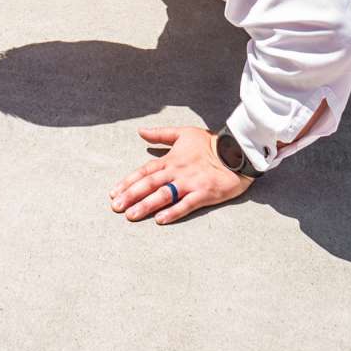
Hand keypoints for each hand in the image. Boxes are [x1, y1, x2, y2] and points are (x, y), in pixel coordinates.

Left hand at [110, 126, 252, 223]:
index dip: (128, 182)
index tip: (113, 193)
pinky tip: (160, 220)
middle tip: (116, 208)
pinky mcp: (204, 193)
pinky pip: (186, 204)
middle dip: (131, 196)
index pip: (144, 171)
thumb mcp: (183, 133)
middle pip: (149, 184)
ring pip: (163, 195)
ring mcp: (190, 183)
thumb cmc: (209, 143)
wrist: (236, 151)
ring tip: (131, 215)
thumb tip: (140, 131)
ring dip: (146, 206)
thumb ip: (161, 134)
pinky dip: (173, 212)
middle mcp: (177, 171)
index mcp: (171, 159)